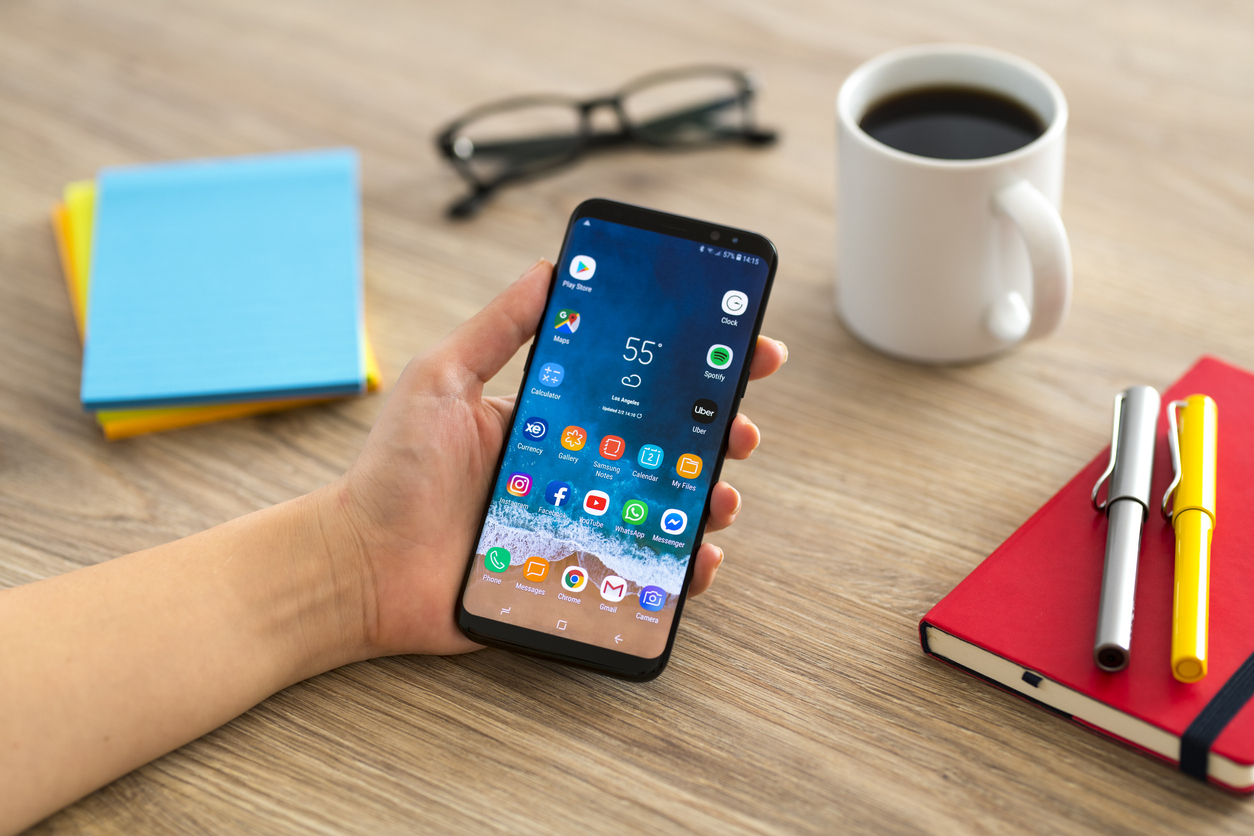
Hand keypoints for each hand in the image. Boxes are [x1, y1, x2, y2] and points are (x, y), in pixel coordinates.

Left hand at [327, 259, 787, 657]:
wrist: (361, 565)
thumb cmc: (394, 472)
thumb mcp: (441, 379)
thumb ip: (497, 328)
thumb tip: (550, 268)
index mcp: (554, 420)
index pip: (636, 387)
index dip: (693, 368)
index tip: (742, 349)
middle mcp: (576, 469)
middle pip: (666, 447)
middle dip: (719, 432)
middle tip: (741, 428)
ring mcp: (580, 523)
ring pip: (666, 508)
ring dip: (708, 497)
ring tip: (719, 494)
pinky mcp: (575, 575)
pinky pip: (644, 570)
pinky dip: (681, 567)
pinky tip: (697, 557)